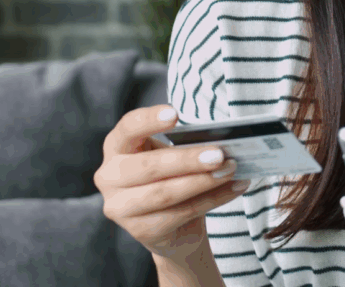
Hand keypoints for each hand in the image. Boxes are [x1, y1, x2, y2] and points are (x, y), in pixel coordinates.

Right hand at [94, 105, 249, 262]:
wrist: (172, 228)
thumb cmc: (170, 178)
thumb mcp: (171, 156)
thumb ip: (184, 148)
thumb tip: (218, 143)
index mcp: (116, 147)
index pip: (127, 128)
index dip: (149, 120)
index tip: (174, 114)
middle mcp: (109, 177)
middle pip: (149, 166)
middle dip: (187, 159)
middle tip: (219, 153)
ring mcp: (120, 208)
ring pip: (166, 193)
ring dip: (203, 181)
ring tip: (230, 169)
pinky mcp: (140, 231)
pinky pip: (182, 213)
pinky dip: (213, 199)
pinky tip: (234, 187)